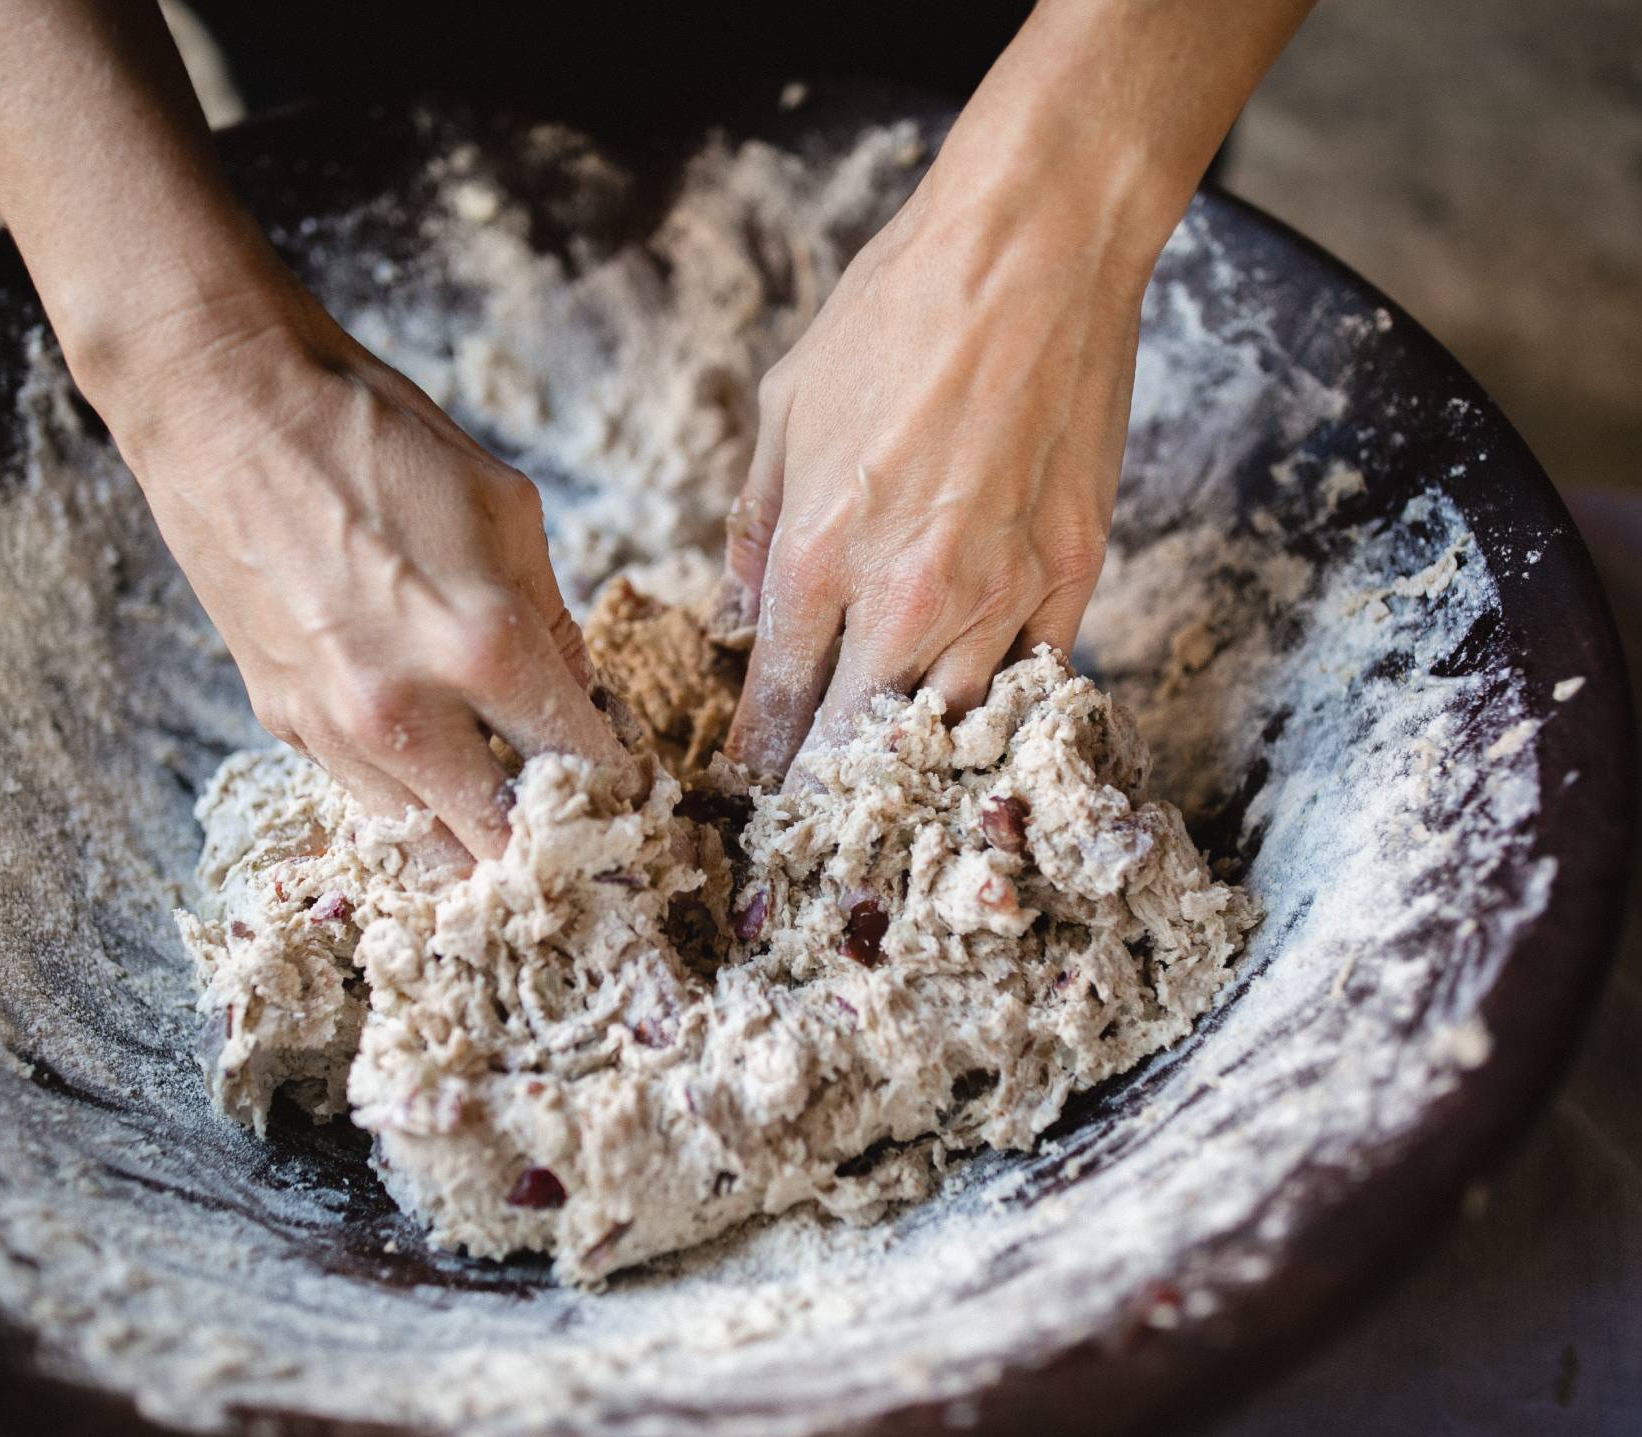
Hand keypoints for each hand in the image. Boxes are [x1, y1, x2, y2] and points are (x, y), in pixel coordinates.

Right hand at [91, 282, 633, 865]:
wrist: (225, 406)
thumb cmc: (376, 436)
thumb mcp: (505, 509)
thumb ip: (552, 622)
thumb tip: (579, 701)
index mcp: (482, 646)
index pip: (581, 769)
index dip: (623, 795)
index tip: (635, 797)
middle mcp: (404, 709)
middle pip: (501, 844)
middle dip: (551, 846)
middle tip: (579, 830)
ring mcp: (333, 726)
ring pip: (425, 842)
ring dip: (474, 835)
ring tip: (507, 811)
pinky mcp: (282, 721)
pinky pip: (366, 791)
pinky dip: (410, 793)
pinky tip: (434, 761)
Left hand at [719, 141, 1149, 778]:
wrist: (1034, 248)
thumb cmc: (897, 315)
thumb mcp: (784, 409)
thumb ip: (756, 526)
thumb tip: (739, 610)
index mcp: (821, 554)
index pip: (778, 701)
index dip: (759, 759)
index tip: (750, 788)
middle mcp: (910, 594)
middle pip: (859, 739)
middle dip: (826, 783)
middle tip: (809, 813)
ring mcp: (1003, 591)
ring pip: (950, 726)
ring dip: (914, 758)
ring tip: (888, 783)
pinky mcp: (1073, 574)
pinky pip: (1032, 681)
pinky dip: (998, 707)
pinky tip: (974, 721)